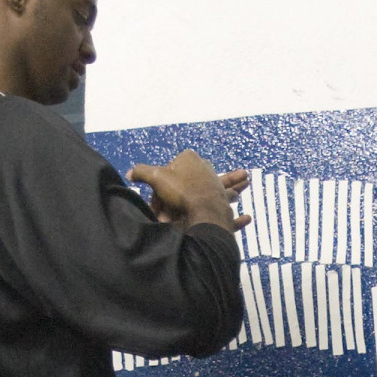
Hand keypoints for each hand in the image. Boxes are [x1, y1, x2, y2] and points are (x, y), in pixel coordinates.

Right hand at [126, 151, 250, 232]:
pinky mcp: (222, 202)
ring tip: (241, 190)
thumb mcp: (156, 178)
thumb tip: (130, 173)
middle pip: (193, 179)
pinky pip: (229, 209)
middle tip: (183, 203)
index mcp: (189, 158)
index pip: (172, 170)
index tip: (158, 200)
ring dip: (232, 189)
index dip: (163, 184)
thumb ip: (142, 172)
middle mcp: (205, 169)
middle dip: (190, 188)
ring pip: (221, 188)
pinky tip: (247, 217)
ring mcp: (215, 185)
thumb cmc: (179, 191)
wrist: (200, 209)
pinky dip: (238, 218)